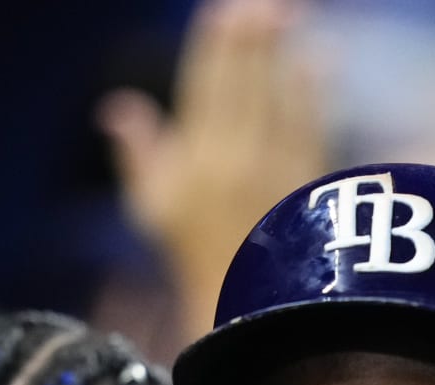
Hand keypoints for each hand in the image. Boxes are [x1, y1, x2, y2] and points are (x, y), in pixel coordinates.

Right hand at [97, 0, 325, 335]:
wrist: (244, 305)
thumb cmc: (195, 252)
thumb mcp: (153, 209)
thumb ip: (138, 154)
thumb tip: (116, 108)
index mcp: (191, 165)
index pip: (203, 93)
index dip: (213, 51)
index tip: (222, 14)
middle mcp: (231, 166)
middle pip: (244, 89)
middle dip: (252, 42)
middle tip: (261, 5)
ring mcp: (273, 176)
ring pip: (279, 103)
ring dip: (284, 56)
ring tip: (289, 15)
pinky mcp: (308, 187)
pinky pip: (311, 129)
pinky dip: (314, 93)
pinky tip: (318, 61)